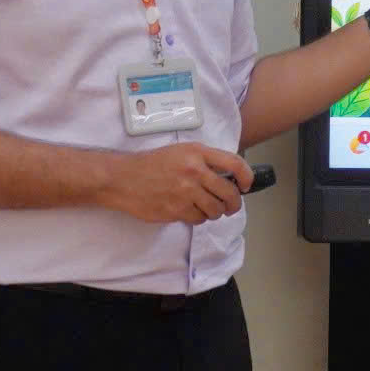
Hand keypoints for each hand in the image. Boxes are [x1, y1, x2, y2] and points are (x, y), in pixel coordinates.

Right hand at [100, 143, 250, 224]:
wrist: (122, 178)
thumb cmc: (152, 164)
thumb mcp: (181, 151)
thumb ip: (205, 161)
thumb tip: (230, 177)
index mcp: (197, 153)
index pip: (235, 164)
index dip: (247, 177)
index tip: (246, 185)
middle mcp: (194, 172)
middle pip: (229, 193)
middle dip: (234, 203)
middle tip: (231, 205)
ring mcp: (185, 192)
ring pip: (215, 210)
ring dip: (215, 212)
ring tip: (208, 208)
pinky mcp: (175, 210)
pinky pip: (198, 219)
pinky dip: (198, 218)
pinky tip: (190, 210)